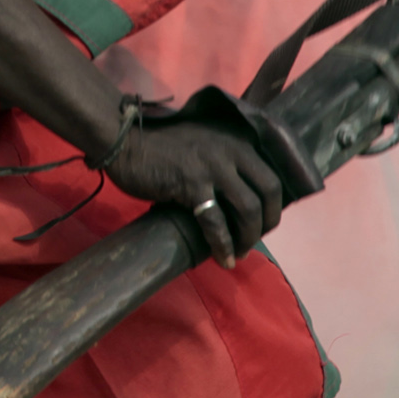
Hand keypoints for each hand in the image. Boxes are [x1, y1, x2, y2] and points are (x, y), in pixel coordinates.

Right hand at [104, 119, 283, 267]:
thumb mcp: (205, 143)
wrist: (125, 142)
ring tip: (240, 252)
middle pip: (268, 191)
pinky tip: (224, 258)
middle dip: (267, 222)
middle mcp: (231, 149)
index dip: (273, 204)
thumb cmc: (163, 146)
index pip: (272, 174)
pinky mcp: (191, 183)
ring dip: (248, 237)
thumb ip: (228, 159)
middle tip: (255, 239)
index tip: (264, 221)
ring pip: (247, 208)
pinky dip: (223, 245)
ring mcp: (212, 166)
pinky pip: (215, 221)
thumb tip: (245, 194)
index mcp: (237, 139)